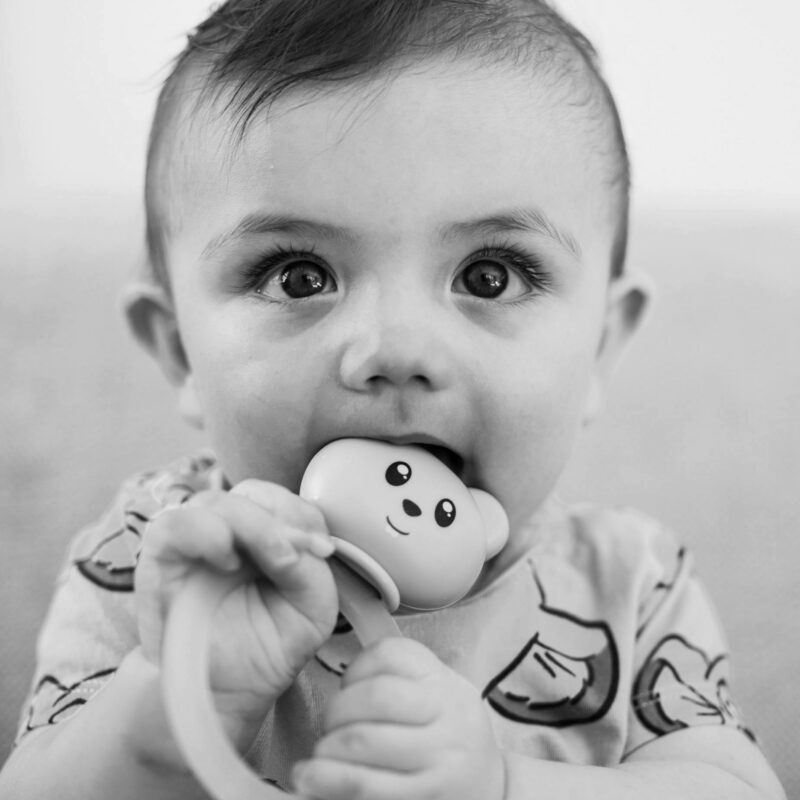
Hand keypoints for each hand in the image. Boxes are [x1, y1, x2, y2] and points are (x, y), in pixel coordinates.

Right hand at [134, 479, 337, 744]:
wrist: (225, 692)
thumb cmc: (267, 645)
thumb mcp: (313, 608)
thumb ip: (311, 569)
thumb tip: (293, 546)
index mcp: (265, 533)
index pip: (283, 499)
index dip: (304, 516)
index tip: (321, 549)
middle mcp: (227, 529)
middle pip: (253, 493)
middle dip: (281, 520)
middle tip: (294, 557)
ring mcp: (192, 539)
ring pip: (216, 501)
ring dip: (251, 524)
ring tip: (272, 559)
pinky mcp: (161, 558)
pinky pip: (173, 525)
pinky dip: (204, 532)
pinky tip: (226, 559)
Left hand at [292, 638, 505, 799]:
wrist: (491, 794)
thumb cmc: (447, 741)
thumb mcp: (438, 697)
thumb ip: (399, 679)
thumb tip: (342, 680)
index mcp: (446, 684)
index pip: (390, 654)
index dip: (355, 669)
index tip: (347, 687)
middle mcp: (449, 718)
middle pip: (375, 696)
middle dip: (336, 711)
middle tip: (328, 728)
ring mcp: (439, 762)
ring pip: (364, 741)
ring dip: (327, 747)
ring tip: (318, 757)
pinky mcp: (423, 799)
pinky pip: (364, 786)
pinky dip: (326, 781)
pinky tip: (308, 779)